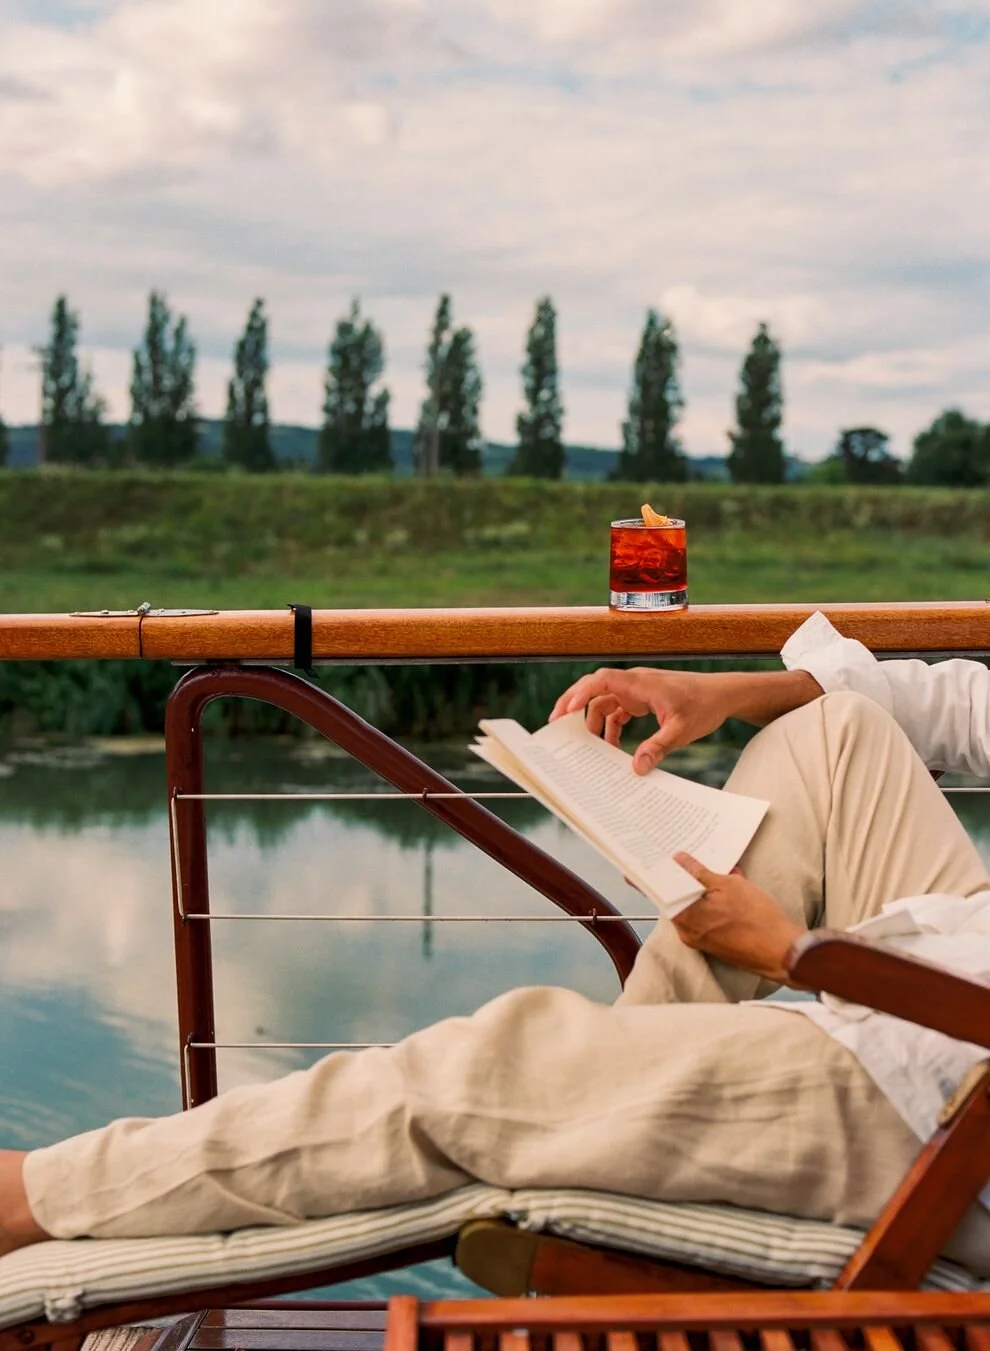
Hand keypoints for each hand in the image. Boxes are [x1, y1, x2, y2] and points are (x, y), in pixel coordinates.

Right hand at [549, 667, 733, 773]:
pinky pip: (617, 711)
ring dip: (594, 722)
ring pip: (604, 702)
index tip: (567, 711)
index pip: (602, 680)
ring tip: (587, 745)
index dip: (581, 693)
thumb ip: (658, 747)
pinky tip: (612, 747)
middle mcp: (634, 684)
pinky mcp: (642, 700)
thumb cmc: (704, 705)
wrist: (723, 695)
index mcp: (640, 683)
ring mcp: (637, 692)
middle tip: (556, 723)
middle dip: (574, 703)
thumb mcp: (681, 730)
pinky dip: (611, 727)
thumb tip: (637, 768)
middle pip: (594, 688)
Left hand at [670, 854, 803, 983]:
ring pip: (696, 908)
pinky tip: (727, 890)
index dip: (670, 872)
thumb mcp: (727, 885)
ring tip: (718, 873)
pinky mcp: (715, 942)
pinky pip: (707, 918)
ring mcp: (701, 939)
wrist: (780, 949)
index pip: (666, 890)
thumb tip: (680, 860)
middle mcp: (687, 932)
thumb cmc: (756, 919)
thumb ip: (699, 872)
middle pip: (680, 899)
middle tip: (697, 860)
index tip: (673, 858)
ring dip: (705, 891)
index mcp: (683, 917)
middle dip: (690, 879)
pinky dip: (713, 904)